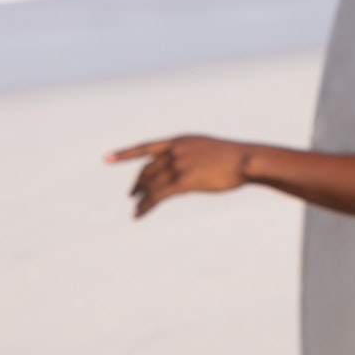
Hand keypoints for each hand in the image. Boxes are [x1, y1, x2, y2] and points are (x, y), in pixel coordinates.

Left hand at [105, 136, 250, 217]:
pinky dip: (146, 206)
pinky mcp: (185, 181)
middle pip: (148, 170)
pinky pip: (158, 196)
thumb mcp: (205, 150)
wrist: (246, 159)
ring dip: (141, 197)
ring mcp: (179, 165)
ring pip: (151, 185)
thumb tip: (178, 172)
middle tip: (132, 194)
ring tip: (135, 207)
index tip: (107, 158)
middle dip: (138, 183)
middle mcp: (175, 151)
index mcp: (179, 140)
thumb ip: (188, 157)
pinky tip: (139, 214)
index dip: (125, 154)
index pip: (146, 147)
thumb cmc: (232, 157)